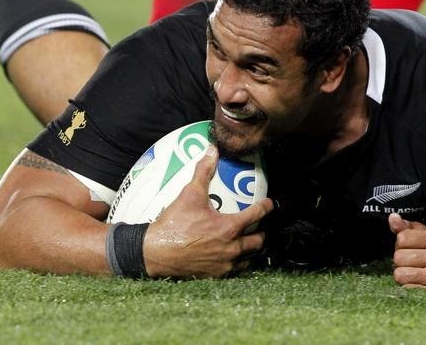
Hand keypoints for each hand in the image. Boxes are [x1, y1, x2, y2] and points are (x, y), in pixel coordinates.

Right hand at [142, 146, 273, 277]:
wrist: (156, 252)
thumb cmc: (175, 223)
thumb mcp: (190, 194)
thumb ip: (203, 171)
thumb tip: (212, 151)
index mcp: (229, 228)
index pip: (257, 215)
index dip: (266, 207)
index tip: (270, 203)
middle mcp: (231, 248)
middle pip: (258, 242)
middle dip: (261, 233)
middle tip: (258, 226)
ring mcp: (224, 264)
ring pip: (248, 259)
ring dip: (250, 250)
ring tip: (247, 242)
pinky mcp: (215, 274)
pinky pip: (233, 270)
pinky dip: (235, 262)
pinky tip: (230, 256)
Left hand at [388, 213, 425, 287]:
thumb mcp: (423, 236)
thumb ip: (406, 227)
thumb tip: (393, 217)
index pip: (402, 238)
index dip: (401, 244)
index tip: (411, 247)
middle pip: (399, 257)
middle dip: (401, 260)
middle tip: (413, 262)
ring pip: (400, 274)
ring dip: (403, 275)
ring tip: (415, 272)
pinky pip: (406, 288)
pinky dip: (408, 286)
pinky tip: (418, 283)